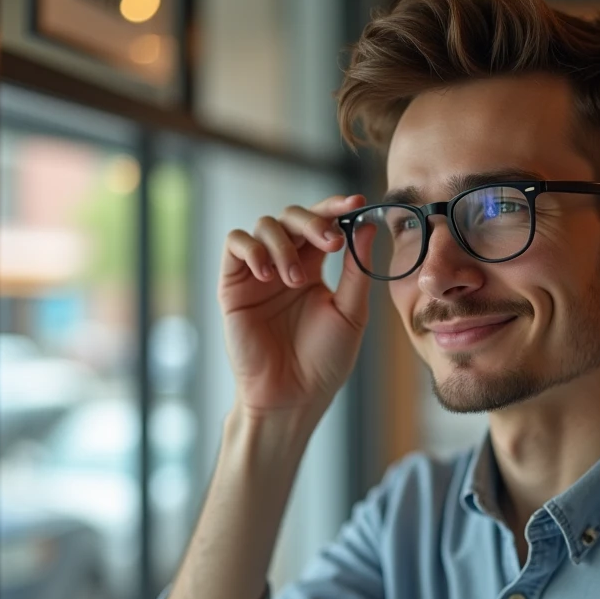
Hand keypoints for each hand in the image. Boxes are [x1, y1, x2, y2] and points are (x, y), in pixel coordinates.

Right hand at [219, 194, 373, 428]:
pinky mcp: (233, 284)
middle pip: (292, 215)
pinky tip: (268, 274)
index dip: (338, 207)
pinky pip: (234, 245)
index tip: (359, 202)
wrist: (292, 397)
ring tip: (294, 280)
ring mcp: (257, 272)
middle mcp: (285, 263)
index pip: (323, 224)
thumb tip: (366, 224)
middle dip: (314, 221)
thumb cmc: (324, 361)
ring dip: (284, 245)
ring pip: (264, 225)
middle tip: (331, 242)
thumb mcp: (350, 312)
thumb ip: (356, 270)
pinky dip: (252, 249)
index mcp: (314, 267)